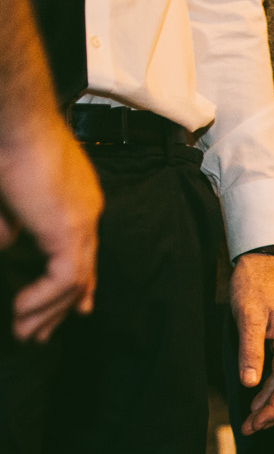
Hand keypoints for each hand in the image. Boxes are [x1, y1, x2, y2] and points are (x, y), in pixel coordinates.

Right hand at [0, 122, 100, 342]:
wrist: (14, 118)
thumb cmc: (5, 141)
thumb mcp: (5, 191)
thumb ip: (10, 222)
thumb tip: (7, 246)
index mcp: (77, 197)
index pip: (83, 248)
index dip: (78, 280)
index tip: (75, 304)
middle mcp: (87, 212)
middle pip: (84, 270)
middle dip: (65, 305)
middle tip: (47, 332)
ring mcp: (82, 223)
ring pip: (74, 282)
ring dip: (49, 311)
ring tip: (29, 335)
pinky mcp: (69, 232)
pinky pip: (63, 280)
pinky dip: (43, 300)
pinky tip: (23, 313)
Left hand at [230, 253, 273, 433]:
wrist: (268, 258)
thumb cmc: (255, 283)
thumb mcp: (247, 315)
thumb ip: (250, 350)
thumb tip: (249, 383)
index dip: (272, 409)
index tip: (253, 424)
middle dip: (273, 412)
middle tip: (250, 428)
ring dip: (273, 402)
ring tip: (252, 418)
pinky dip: (273, 387)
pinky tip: (258, 393)